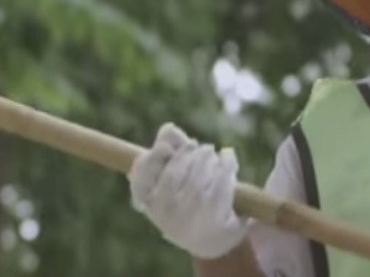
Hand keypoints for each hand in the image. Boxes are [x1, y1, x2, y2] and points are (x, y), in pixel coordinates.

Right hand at [128, 123, 247, 258]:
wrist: (211, 239)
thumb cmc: (189, 201)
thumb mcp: (176, 177)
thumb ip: (171, 151)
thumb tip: (169, 128)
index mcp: (148, 202)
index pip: (142, 172)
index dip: (155, 154)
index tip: (166, 146)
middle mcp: (165, 212)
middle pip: (176, 169)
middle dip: (190, 152)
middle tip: (202, 148)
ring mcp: (189, 218)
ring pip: (200, 175)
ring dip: (208, 158)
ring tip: (212, 154)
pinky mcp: (214, 219)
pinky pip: (221, 182)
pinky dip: (226, 163)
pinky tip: (228, 156)